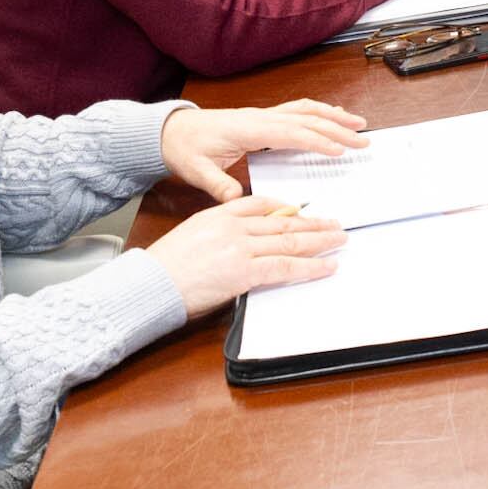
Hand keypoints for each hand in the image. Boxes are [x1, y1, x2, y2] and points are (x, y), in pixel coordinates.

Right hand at [146, 197, 345, 319]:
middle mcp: (234, 226)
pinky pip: (286, 267)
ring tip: (339, 239)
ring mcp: (241, 247)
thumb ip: (222, 233)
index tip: (303, 211)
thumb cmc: (164, 268)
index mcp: (220, 214)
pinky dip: (310, 267)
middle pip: (284, 222)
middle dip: (313, 223)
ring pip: (291, 241)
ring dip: (320, 240)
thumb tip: (247, 242)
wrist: (148, 284)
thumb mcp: (194, 236)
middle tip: (335, 224)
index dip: (287, 208)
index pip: (261, 203)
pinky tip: (327, 266)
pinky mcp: (244, 271)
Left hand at [160, 101, 368, 202]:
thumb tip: (234, 197)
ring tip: (358, 123)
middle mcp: (261, 117)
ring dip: (334, 116)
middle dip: (338, 129)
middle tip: (363, 140)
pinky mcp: (263, 117)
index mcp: (249, 129)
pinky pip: (298, 110)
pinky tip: (332, 115)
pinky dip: (319, 112)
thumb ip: (216, 184)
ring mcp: (263, 115)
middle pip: (307, 119)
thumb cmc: (184, 148)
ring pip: (306, 110)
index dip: (318, 141)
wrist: (170, 131)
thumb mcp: (196, 170)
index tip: (340, 150)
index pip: (292, 133)